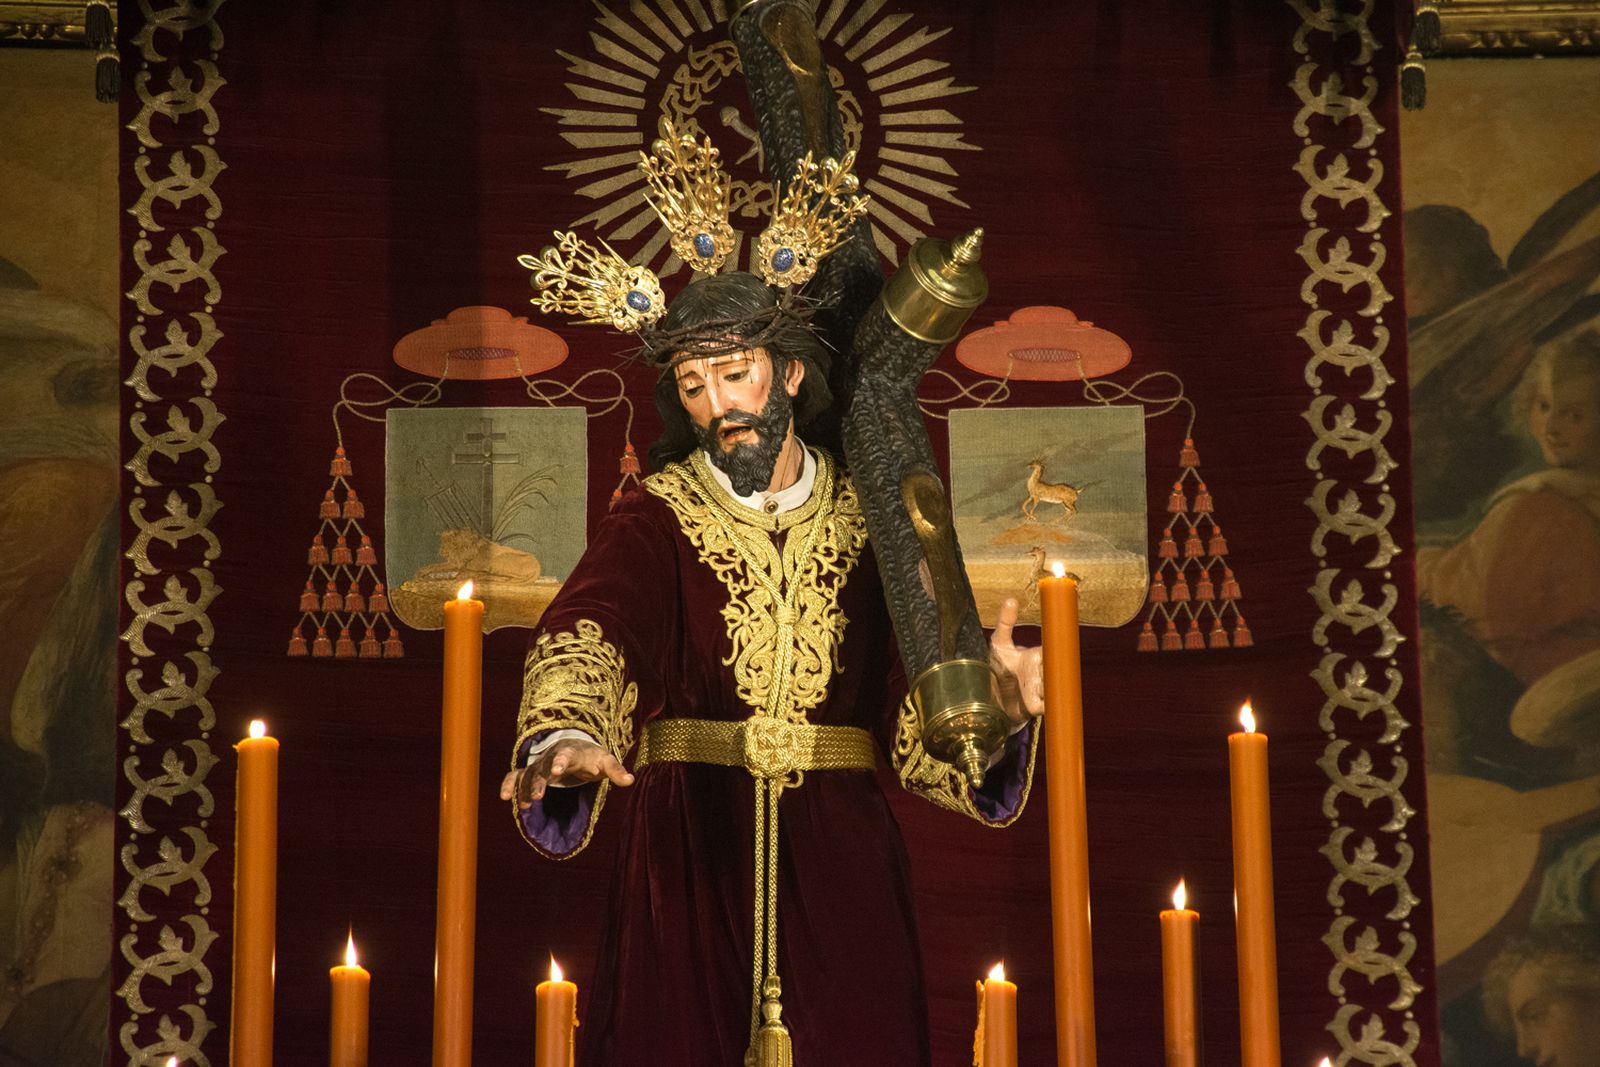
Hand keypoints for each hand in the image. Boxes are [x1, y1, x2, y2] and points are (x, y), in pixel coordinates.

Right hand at [498, 738, 634, 810]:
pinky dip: (509, 784)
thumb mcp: (606, 762)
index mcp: (572, 752)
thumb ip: (616, 771)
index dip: (561, 761)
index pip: (566, 754)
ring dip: (525, 789)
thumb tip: (630, 780)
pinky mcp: (531, 773)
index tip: (557, 770)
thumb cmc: (593, 757)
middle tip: (537, 797)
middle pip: (543, 768)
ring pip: (528, 775)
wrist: (578, 748)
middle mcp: (552, 757)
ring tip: (524, 806)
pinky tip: (505, 798)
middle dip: (539, 781)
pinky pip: (516, 776)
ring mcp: (540, 765)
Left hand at [989, 597, 1044, 726]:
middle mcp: (1042, 672)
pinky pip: (1048, 704)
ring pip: (1052, 685)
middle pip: (1055, 669)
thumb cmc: (998, 667)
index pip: (1054, 650)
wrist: (990, 698)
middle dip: (1049, 668)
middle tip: (1037, 667)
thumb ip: (1005, 623)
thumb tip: (1011, 600)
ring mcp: (1041, 689)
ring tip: (1032, 683)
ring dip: (1044, 684)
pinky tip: (1036, 698)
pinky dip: (1046, 701)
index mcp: (1036, 656)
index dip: (1057, 649)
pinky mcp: (1036, 706)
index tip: (1054, 647)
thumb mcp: (999, 644)